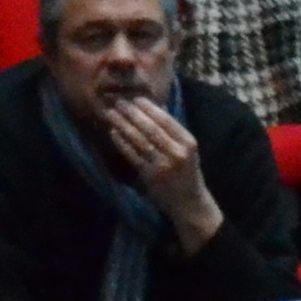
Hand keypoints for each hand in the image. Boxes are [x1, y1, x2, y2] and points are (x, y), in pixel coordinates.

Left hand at [102, 95, 220, 243]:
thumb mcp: (187, 150)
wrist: (189, 202)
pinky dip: (122, 143)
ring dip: (123, 125)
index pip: (166, 120)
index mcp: (189, 143)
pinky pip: (133, 155)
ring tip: (111, 114)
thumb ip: (173, 131)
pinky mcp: (150, 176)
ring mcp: (163, 165)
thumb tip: (157, 107)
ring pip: (139, 140)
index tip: (135, 98)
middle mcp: (177, 152)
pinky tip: (114, 133)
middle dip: (132, 113)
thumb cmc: (187, 172)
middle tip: (118, 102)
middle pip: (151, 128)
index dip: (149, 108)